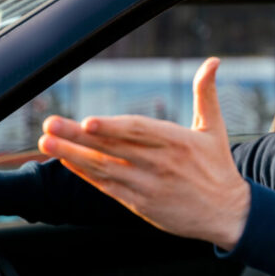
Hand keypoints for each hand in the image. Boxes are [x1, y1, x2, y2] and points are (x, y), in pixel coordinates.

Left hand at [38, 57, 250, 248]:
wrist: (227, 215)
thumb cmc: (218, 168)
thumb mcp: (214, 129)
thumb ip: (205, 94)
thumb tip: (213, 61)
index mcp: (178, 141)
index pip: (139, 131)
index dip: (112, 127)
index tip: (87, 122)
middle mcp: (160, 164)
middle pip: (113, 148)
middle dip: (77, 136)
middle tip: (50, 124)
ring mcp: (148, 186)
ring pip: (104, 168)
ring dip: (72, 155)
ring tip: (47, 142)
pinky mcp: (141, 204)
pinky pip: (107, 187)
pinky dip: (86, 174)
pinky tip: (67, 161)